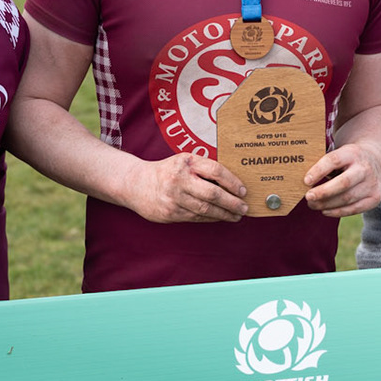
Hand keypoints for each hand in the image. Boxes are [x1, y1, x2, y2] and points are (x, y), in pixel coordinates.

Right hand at [122, 152, 246, 222]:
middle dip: (232, 203)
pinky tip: (219, 217)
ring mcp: (174, 198)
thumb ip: (204, 167)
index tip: (243, 190)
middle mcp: (179, 180)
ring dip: (224, 214)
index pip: (216, 171)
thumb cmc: (166, 171)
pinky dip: (211, 218)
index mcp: (186, 162)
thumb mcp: (184, 161)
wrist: (136, 184)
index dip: (232, 182)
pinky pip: (196, 217)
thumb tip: (232, 182)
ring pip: (206, 209)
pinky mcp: (170, 213)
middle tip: (244, 207)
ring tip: (236, 215)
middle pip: (213, 194)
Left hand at [303, 138, 380, 216]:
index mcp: (352, 153)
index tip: (306, 181)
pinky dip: (337, 212)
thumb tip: (304, 180)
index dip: (319, 171)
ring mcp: (372, 184)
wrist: (377, 160)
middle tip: (308, 197)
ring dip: (327, 204)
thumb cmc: (350, 159)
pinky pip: (354, 209)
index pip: (334, 161)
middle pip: (344, 183)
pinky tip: (325, 211)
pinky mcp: (375, 198)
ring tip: (312, 204)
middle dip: (323, 192)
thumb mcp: (340, 153)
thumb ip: (325, 163)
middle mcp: (365, 168)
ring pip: (347, 198)